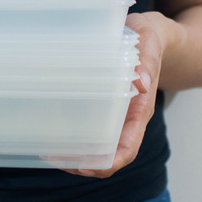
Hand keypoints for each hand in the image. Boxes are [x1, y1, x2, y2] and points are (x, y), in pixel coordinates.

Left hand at [64, 12, 170, 177]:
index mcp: (140, 109)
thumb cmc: (149, 39)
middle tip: (55, 159)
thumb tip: (142, 82)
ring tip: (50, 152)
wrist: (150, 35)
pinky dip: (74, 136)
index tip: (85, 167)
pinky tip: (54, 132)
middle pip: (109, 155)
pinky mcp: (105, 105)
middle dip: (84, 163)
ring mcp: (116, 114)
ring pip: (98, 146)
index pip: (128, 148)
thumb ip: (147, 60)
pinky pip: (91, 128)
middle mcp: (128, 117)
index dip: (108, 163)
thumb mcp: (149, 43)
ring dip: (76, 154)